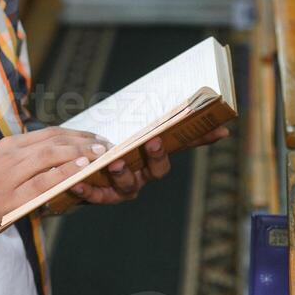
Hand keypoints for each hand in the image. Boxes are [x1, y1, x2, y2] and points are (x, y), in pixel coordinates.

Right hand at [0, 127, 105, 243]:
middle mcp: (10, 155)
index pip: (48, 133)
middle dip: (82, 141)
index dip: (75, 134)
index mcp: (9, 146)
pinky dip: (64, 173)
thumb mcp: (3, 168)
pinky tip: (81, 170)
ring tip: (99, 154)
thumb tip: (62, 158)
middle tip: (105, 144)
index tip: (95, 137)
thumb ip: (28, 161)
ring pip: (49, 156)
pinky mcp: (11, 197)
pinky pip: (43, 182)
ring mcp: (9, 175)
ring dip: (78, 153)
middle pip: (53, 140)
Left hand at [68, 126, 231, 205]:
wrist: (79, 169)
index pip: (184, 145)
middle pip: (158, 170)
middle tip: (152, 142)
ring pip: (129, 185)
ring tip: (113, 162)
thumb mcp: (129, 126)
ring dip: (122, 173)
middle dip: (157, 156)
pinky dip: (86, 189)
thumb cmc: (110, 146)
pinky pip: (95, 195)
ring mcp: (124, 188)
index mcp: (156, 156)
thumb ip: (149, 117)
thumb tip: (182, 98)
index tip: (218, 129)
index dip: (202, 138)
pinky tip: (76, 181)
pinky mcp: (100, 196)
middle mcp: (144, 175)